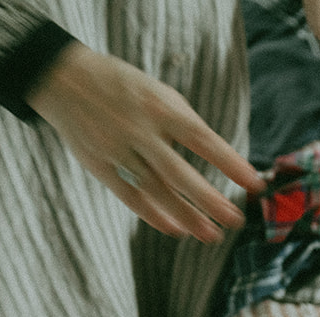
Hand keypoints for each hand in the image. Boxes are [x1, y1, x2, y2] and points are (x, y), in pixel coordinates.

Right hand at [28, 43, 265, 240]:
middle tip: (236, 221)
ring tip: (212, 235)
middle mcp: (139, 130)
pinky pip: (129, 196)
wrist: (64, 77)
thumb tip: (224, 162)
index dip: (230, 163)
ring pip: (155, 190)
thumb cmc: (128, 89)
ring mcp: (116, 149)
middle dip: (208, 200)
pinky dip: (153, 215)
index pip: (202, 140)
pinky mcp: (98, 164)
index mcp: (161, 108)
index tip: (255, 185)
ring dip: (185, 216)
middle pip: (178, 172)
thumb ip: (188, 126)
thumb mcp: (161, 95)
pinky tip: (176, 230)